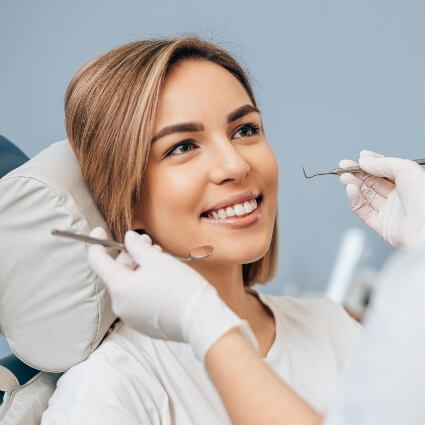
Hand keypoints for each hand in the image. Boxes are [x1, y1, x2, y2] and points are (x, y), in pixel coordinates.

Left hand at [88, 227, 256, 359]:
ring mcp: (132, 317)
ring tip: (158, 258)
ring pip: (129, 286)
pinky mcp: (144, 324)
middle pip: (116, 273)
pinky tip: (161, 276)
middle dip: (129, 255)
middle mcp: (120, 305)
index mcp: (119, 288)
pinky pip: (138, 299)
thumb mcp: (157, 260)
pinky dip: (144, 285)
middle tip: (146, 242)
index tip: (100, 231)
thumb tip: (128, 239)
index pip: (98, 262)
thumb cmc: (180, 287)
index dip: (97, 244)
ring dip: (139, 269)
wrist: (201, 320)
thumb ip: (137, 247)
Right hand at [339, 150, 424, 246]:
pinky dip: (355, 200)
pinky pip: (364, 211)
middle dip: (357, 174)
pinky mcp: (382, 226)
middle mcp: (400, 197)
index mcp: (409, 183)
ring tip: (344, 177)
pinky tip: (350, 189)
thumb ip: (383, 163)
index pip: (386, 171)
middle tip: (344, 167)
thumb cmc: (424, 199)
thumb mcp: (406, 169)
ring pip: (366, 196)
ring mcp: (390, 211)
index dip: (372, 163)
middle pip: (373, 183)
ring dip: (353, 185)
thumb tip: (365, 161)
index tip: (360, 158)